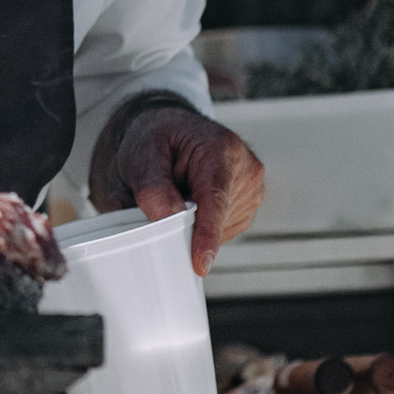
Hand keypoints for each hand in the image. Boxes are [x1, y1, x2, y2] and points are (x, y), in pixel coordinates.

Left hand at [92, 98, 264, 274]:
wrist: (170, 130)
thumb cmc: (157, 137)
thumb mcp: (142, 153)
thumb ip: (152, 185)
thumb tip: (166, 218)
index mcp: (221, 149)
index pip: (215, 199)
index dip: (206, 234)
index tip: (200, 262)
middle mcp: (246, 170)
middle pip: (216, 218)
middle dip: (185, 223)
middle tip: (152, 203)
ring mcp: (251, 189)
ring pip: (220, 229)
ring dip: (192, 222)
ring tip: (175, 192)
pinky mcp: (247, 205)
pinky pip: (222, 230)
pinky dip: (201, 224)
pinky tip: (189, 201)